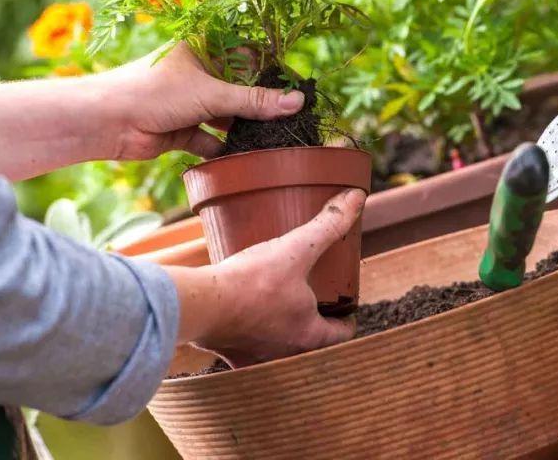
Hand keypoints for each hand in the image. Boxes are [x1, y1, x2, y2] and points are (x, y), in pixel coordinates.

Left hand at [101, 42, 303, 159]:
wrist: (107, 122)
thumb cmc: (155, 92)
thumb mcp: (211, 94)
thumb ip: (254, 101)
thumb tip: (296, 103)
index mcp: (203, 50)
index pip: (246, 56)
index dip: (270, 72)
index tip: (295, 89)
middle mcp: (198, 74)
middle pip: (239, 89)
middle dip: (260, 106)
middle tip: (290, 119)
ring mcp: (190, 103)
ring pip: (226, 116)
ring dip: (244, 129)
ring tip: (272, 141)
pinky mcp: (182, 130)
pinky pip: (211, 140)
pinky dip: (224, 149)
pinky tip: (243, 158)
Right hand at [166, 189, 363, 365]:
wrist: (200, 304)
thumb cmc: (251, 282)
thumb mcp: (296, 248)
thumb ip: (328, 224)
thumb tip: (356, 198)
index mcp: (309, 336)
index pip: (341, 334)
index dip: (346, 318)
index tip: (344, 306)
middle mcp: (286, 354)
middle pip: (311, 341)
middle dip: (314, 321)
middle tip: (312, 297)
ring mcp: (257, 358)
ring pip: (279, 346)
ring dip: (281, 328)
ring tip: (279, 301)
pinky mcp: (229, 354)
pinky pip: (246, 346)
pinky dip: (248, 331)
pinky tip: (242, 313)